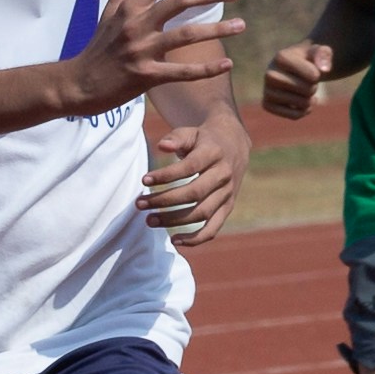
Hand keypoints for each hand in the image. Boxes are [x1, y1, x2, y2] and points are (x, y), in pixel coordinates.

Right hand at [63, 0, 235, 116]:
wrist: (78, 84)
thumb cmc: (98, 47)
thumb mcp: (109, 10)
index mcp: (131, 6)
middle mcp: (137, 24)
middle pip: (181, 1)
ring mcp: (142, 50)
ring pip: (186, 35)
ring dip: (217, 29)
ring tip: (241, 25)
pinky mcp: (146, 76)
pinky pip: (182, 72)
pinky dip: (206, 69)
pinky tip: (227, 64)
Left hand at [139, 103, 243, 240]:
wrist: (234, 145)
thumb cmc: (204, 139)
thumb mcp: (191, 132)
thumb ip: (176, 138)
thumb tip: (162, 146)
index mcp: (214, 154)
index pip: (189, 167)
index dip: (166, 175)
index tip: (144, 180)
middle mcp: (224, 175)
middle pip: (194, 193)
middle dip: (164, 201)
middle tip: (139, 204)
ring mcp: (228, 194)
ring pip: (202, 213)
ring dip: (174, 220)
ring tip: (149, 221)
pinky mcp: (228, 207)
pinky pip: (213, 229)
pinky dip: (195, 239)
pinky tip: (174, 240)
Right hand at [259, 35, 343, 120]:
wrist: (292, 68)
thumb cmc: (308, 59)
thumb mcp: (319, 52)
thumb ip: (324, 54)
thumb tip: (324, 69)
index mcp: (281, 57)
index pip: (313, 76)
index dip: (318, 74)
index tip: (310, 68)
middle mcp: (269, 74)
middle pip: (308, 90)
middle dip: (313, 87)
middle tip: (306, 80)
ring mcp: (267, 90)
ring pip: (303, 104)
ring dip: (309, 99)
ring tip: (302, 89)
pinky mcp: (267, 105)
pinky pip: (295, 115)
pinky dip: (303, 111)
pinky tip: (301, 101)